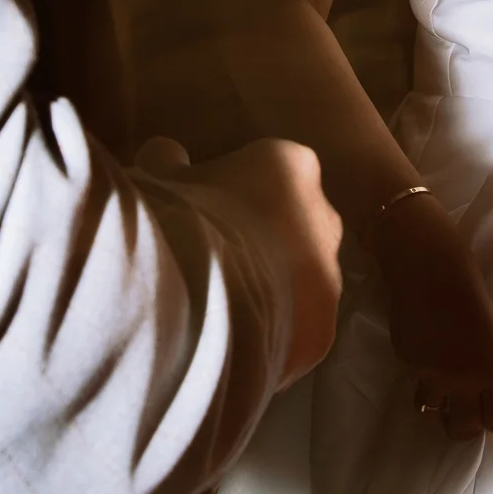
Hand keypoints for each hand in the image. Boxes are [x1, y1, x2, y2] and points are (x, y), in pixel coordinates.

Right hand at [139, 136, 342, 385]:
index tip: (205, 207)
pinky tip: (232, 341)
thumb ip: (169, 163)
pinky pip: (295, 330)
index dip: (236, 188)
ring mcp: (330, 280)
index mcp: (292, 166)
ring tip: (221, 306)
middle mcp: (325, 218)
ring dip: (271, 287)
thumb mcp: (162, 179)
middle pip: (295, 224)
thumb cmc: (184, 222)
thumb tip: (165, 153)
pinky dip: (270, 334)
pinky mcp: (321, 334)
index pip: (273, 169)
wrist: (202, 300)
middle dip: (265, 238)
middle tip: (217, 256)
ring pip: (300, 281)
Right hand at [372, 192, 492, 440]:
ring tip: (435, 378)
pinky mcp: (408, 364)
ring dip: (434, 400)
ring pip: (431, 410)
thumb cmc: (469, 288)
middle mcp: (465, 378)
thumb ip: (485, 365)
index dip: (492, 418)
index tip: (486, 408)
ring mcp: (433, 374)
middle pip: (464, 430)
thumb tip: (478, 388)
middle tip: (458, 406)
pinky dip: (417, 373)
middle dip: (461, 423)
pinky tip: (421, 349)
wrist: (429, 265)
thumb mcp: (490, 333)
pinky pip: (413, 382)